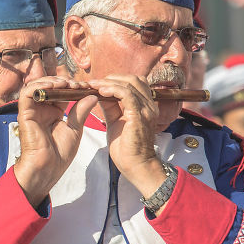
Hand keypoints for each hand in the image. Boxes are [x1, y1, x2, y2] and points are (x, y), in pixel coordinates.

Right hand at [12, 77, 98, 205]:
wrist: (48, 169)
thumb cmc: (59, 154)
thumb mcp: (75, 130)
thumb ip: (81, 112)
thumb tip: (92, 96)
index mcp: (53, 113)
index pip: (61, 92)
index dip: (73, 87)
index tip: (88, 87)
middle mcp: (41, 109)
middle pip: (49, 86)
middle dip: (64, 82)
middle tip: (78, 84)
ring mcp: (32, 111)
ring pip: (37, 86)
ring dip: (52, 81)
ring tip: (66, 83)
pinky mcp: (24, 113)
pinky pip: (27, 93)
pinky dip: (39, 86)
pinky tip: (54, 86)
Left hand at [93, 75, 166, 198]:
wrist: (136, 166)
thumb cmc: (126, 148)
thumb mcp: (116, 122)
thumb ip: (111, 107)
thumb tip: (100, 94)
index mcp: (145, 106)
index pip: (134, 83)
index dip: (115, 80)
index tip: (97, 83)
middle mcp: (149, 105)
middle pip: (133, 79)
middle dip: (111, 78)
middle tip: (94, 83)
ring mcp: (146, 109)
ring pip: (129, 84)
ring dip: (109, 82)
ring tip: (94, 85)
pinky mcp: (139, 115)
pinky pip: (126, 95)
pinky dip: (113, 90)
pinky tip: (101, 92)